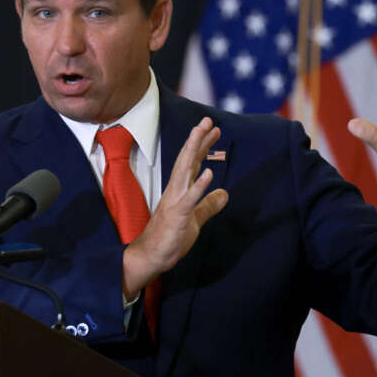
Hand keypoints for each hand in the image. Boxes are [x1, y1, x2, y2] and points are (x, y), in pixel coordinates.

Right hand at [122, 117, 228, 298]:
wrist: (151, 256)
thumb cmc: (170, 237)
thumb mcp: (195, 219)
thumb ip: (209, 205)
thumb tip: (225, 194)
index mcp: (179, 190)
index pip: (191, 163)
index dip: (202, 146)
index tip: (212, 130)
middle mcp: (175, 190)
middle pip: (186, 160)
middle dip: (197, 139)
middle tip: (207, 120)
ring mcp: (175, 201)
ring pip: (184, 171)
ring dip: (193, 151)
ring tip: (202, 133)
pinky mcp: (178, 215)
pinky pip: (190, 198)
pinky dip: (199, 185)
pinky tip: (208, 173)